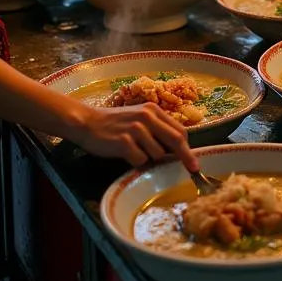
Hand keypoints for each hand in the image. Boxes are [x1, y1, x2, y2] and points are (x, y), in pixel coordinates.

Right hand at [67, 103, 199, 170]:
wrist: (87, 122)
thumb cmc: (115, 124)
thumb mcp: (139, 119)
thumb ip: (156, 129)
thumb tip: (176, 149)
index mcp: (153, 111)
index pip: (179, 130)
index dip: (188, 147)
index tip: (194, 160)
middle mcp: (147, 117)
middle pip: (176, 140)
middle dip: (186, 157)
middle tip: (193, 170)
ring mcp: (136, 129)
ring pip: (157, 154)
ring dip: (150, 159)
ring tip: (135, 152)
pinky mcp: (124, 142)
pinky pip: (140, 160)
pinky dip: (136, 163)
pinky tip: (125, 155)